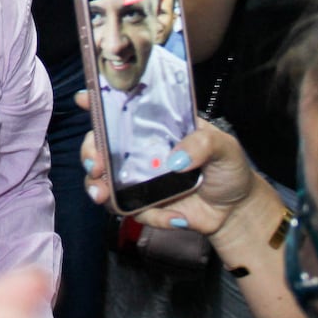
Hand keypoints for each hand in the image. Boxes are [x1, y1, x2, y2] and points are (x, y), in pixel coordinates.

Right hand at [74, 89, 257, 235]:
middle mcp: (139, 150)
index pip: (122, 109)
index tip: (83, 100)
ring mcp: (137, 178)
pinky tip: (174, 217)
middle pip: (100, 145)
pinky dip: (150, 215)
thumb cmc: (228, 168)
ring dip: (97, 186)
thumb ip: (202, 144)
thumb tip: (174, 160)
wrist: (235, 211)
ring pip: (103, 179)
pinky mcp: (142, 204)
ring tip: (102, 194)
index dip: (98, 102)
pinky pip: (131, 210)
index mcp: (155, 126)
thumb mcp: (223, 146)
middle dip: (89, 152)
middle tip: (95, 165)